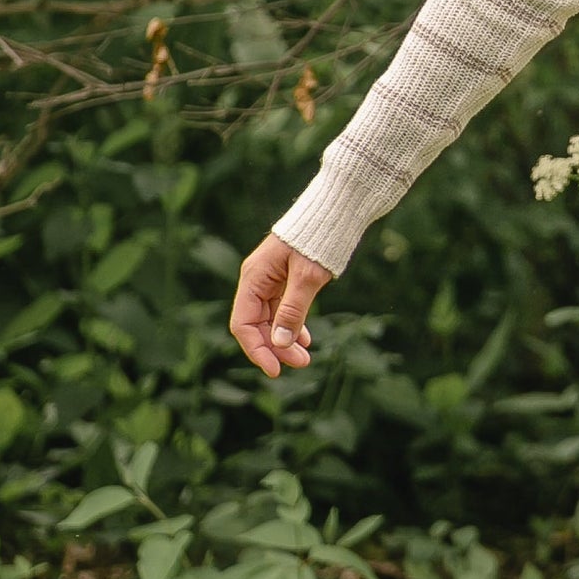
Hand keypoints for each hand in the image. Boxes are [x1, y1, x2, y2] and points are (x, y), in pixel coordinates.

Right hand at [229, 233, 333, 376]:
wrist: (335, 209)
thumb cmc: (318, 239)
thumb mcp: (307, 277)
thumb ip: (292, 310)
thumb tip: (279, 344)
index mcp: (254, 277)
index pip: (243, 323)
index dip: (256, 349)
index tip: (275, 370)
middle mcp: (257, 280)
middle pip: (256, 324)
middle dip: (275, 347)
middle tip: (302, 363)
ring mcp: (271, 280)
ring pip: (271, 319)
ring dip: (285, 340)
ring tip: (305, 357)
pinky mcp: (286, 279)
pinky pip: (283, 308)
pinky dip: (293, 325)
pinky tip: (306, 340)